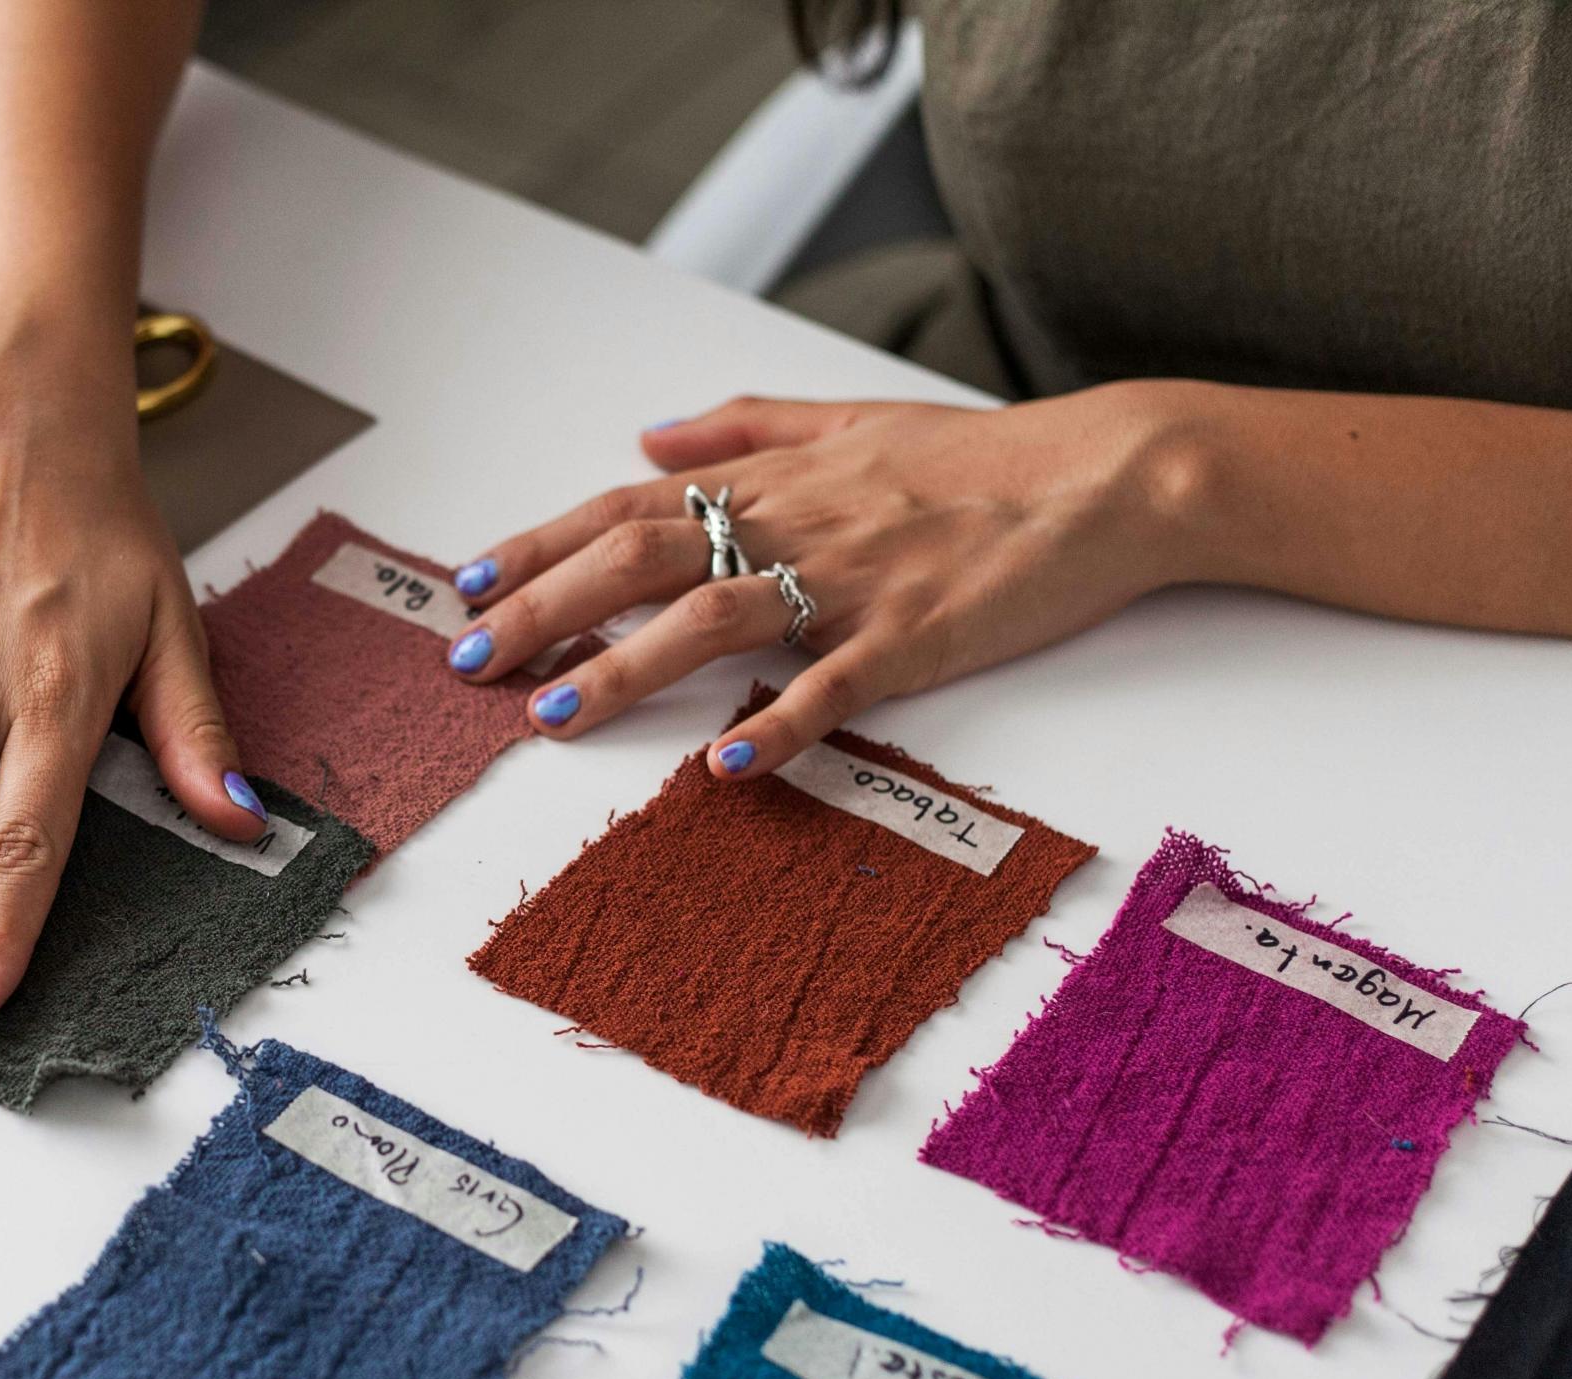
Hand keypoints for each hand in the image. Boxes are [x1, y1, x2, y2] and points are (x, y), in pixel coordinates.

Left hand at [445, 384, 1194, 775]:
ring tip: (552, 713)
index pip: (626, 509)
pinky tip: (724, 765)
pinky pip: (832, 687)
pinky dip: (777, 725)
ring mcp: (851, 583)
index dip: (539, 545)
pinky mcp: (913, 639)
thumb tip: (651, 439)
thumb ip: (746, 431)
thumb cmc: (979, 456)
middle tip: (469, 663)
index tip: (465, 582)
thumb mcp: (850, 420)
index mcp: (773, 481)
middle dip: (543, 609)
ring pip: (712, 619)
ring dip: (624, 667)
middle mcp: (794, 525)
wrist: (1106, 475)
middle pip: (639, 560)